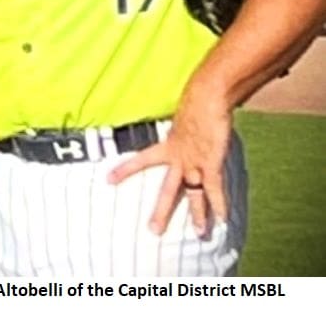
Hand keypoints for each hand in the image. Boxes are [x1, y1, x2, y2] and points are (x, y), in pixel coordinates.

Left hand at [107, 99, 231, 236]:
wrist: (206, 96)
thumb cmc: (196, 100)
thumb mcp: (182, 113)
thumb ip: (182, 123)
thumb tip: (184, 118)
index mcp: (169, 145)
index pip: (141, 160)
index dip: (125, 170)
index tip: (107, 180)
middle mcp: (179, 158)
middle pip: (167, 190)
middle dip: (161, 211)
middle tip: (153, 231)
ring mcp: (195, 163)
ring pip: (193, 195)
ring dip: (198, 215)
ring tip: (200, 234)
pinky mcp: (211, 163)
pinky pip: (215, 189)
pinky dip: (220, 204)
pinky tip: (224, 219)